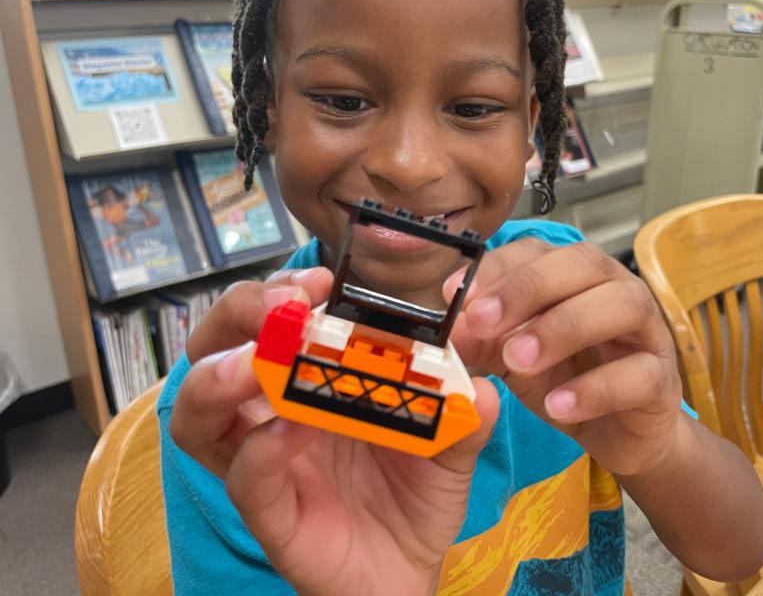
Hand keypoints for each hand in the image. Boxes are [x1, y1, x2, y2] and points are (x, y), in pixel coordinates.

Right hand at [170, 267, 499, 595]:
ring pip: (197, 417)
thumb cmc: (415, 496)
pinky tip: (287, 433)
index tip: (320, 280)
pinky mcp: (272, 518)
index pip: (268, 323)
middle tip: (281, 305)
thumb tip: (482, 387)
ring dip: (219, 378)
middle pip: (213, 351)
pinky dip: (259, 453)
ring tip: (256, 363)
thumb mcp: (452, 448)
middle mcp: (272, 417)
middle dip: (236, 315)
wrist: (409, 573)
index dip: (280, 292)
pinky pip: (244, 482)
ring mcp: (264, 467)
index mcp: (308, 385)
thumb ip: (466, 417)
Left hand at [443, 239, 682, 477]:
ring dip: (565, 327)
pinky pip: (639, 373)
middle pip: (582, 264)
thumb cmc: (567, 377)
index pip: (538, 251)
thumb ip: (482, 339)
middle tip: (483, 321)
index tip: (453, 295)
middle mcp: (614, 289)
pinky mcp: (662, 380)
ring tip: (517, 361)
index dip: (497, 268)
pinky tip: (558, 406)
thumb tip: (449, 329)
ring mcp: (646, 331)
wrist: (620, 432)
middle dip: (527, 288)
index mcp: (574, 275)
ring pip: (620, 306)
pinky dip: (596, 388)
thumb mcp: (512, 356)